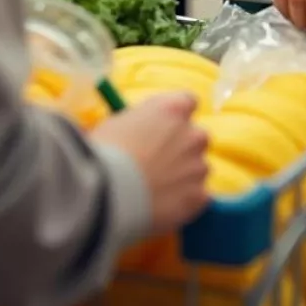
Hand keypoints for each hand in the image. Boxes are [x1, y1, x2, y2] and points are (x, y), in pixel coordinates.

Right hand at [91, 93, 209, 235]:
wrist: (110, 191)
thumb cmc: (107, 152)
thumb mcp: (120, 122)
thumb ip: (142, 123)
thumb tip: (143, 130)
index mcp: (173, 109)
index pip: (188, 101)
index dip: (176, 115)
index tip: (164, 126)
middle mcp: (192, 134)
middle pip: (197, 136)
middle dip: (183, 147)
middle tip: (159, 160)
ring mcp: (198, 166)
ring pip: (198, 168)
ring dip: (184, 174)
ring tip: (158, 187)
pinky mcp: (197, 196)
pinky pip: (198, 196)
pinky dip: (185, 199)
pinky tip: (164, 204)